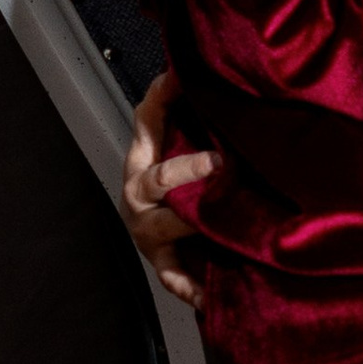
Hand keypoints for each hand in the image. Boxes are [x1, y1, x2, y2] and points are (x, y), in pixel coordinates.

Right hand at [121, 73, 218, 311]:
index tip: (182, 83)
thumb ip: (173, 107)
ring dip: (192, 223)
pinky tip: (208, 296)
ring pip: (165, 227)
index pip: (146, 123)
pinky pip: (175, 278)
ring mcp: (150, 235)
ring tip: (221, 220)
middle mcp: (140, 198)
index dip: (161, 102)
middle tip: (222, 163)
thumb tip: (181, 68)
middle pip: (156, 180)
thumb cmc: (184, 185)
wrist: (184, 242)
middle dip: (187, 171)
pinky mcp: (166, 266)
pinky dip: (191, 289)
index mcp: (143, 161)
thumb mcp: (178, 143)